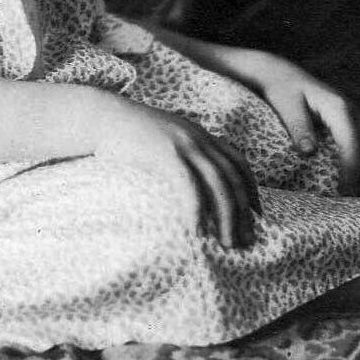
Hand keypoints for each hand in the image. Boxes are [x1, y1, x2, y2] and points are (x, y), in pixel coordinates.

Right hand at [95, 96, 261, 248]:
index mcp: (198, 134)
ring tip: (227, 243)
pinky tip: (197, 230)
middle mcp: (197, 137)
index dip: (251, 189)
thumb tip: (188, 181)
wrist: (101, 116)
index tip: (257, 214)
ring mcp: (183, 143)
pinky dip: (197, 208)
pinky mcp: (165, 153)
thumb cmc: (126, 133)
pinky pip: (190, 185)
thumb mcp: (162, 139)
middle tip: (246, 240)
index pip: (238, 161)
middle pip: (233, 176)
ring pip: (219, 182)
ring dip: (227, 215)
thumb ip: (180, 154)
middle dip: (244, 211)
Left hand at [219, 47, 359, 198]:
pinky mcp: (352, 127)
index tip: (346, 196)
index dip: (352, 171)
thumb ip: (297, 125)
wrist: (280, 73)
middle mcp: (353, 114)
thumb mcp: (284, 102)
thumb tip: (308, 151)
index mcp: (338, 108)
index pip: (352, 144)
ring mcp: (355, 120)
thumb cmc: (280, 89)